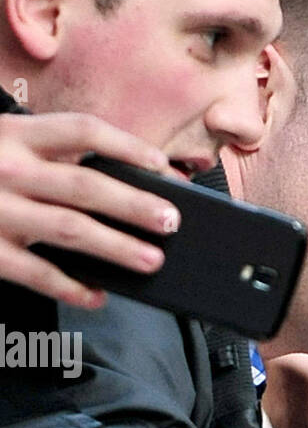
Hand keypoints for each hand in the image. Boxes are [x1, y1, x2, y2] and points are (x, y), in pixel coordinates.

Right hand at [0, 110, 178, 307]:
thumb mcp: (4, 144)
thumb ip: (50, 156)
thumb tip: (124, 184)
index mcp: (16, 134)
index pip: (84, 131)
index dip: (128, 147)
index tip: (163, 167)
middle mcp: (8, 169)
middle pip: (86, 185)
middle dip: (135, 205)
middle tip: (172, 222)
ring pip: (71, 230)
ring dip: (117, 248)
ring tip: (152, 260)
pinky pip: (37, 274)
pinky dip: (72, 287)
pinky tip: (99, 296)